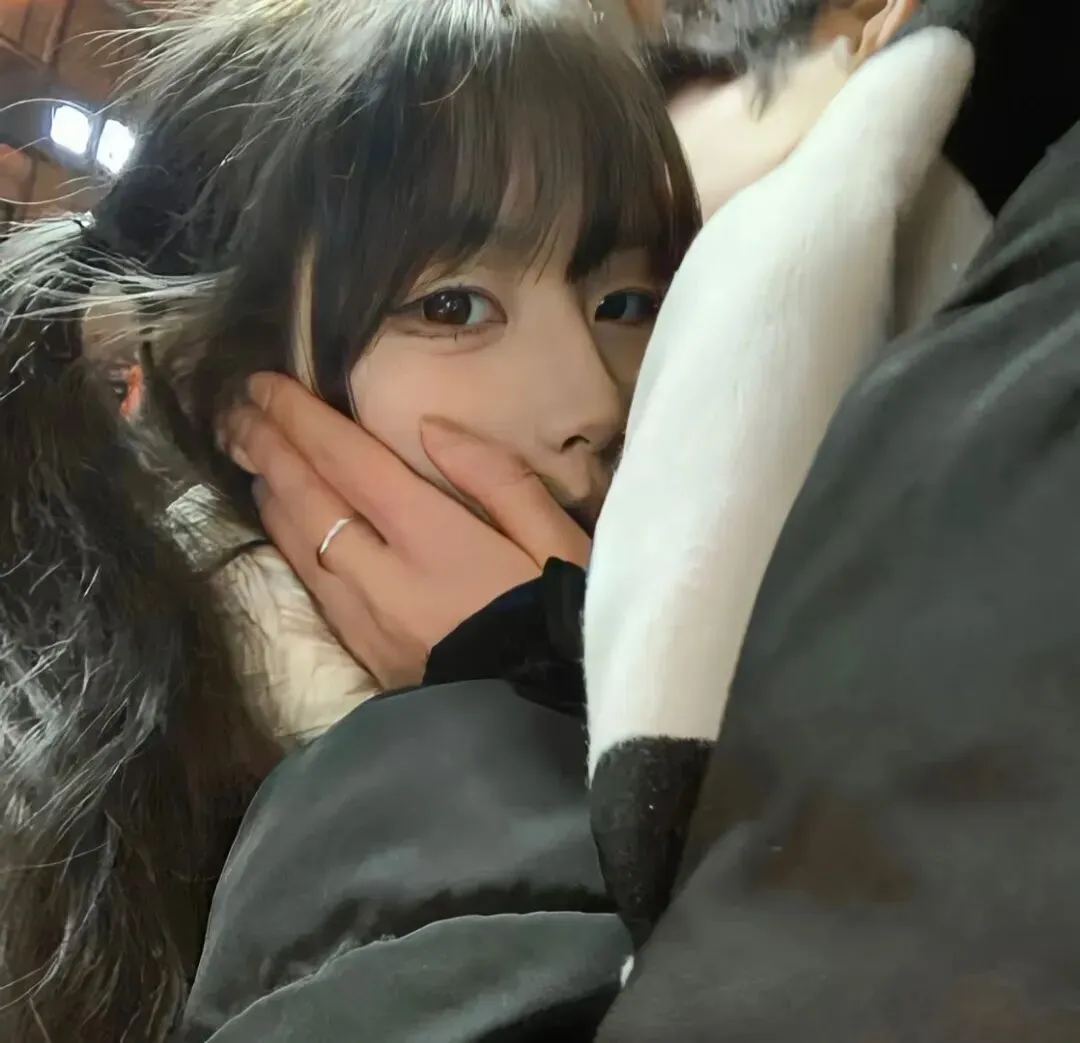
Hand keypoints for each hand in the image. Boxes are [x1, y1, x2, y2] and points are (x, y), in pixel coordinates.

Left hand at [223, 374, 590, 689]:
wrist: (544, 719)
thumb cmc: (559, 616)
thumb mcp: (556, 538)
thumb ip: (497, 477)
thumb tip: (430, 427)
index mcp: (435, 540)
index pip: (349, 464)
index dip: (299, 419)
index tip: (263, 384)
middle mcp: (384, 577)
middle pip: (307, 500)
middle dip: (266, 447)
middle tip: (235, 408)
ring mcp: (365, 620)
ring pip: (298, 544)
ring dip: (270, 491)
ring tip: (249, 451)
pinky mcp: (364, 652)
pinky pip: (312, 584)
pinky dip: (289, 540)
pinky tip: (284, 519)